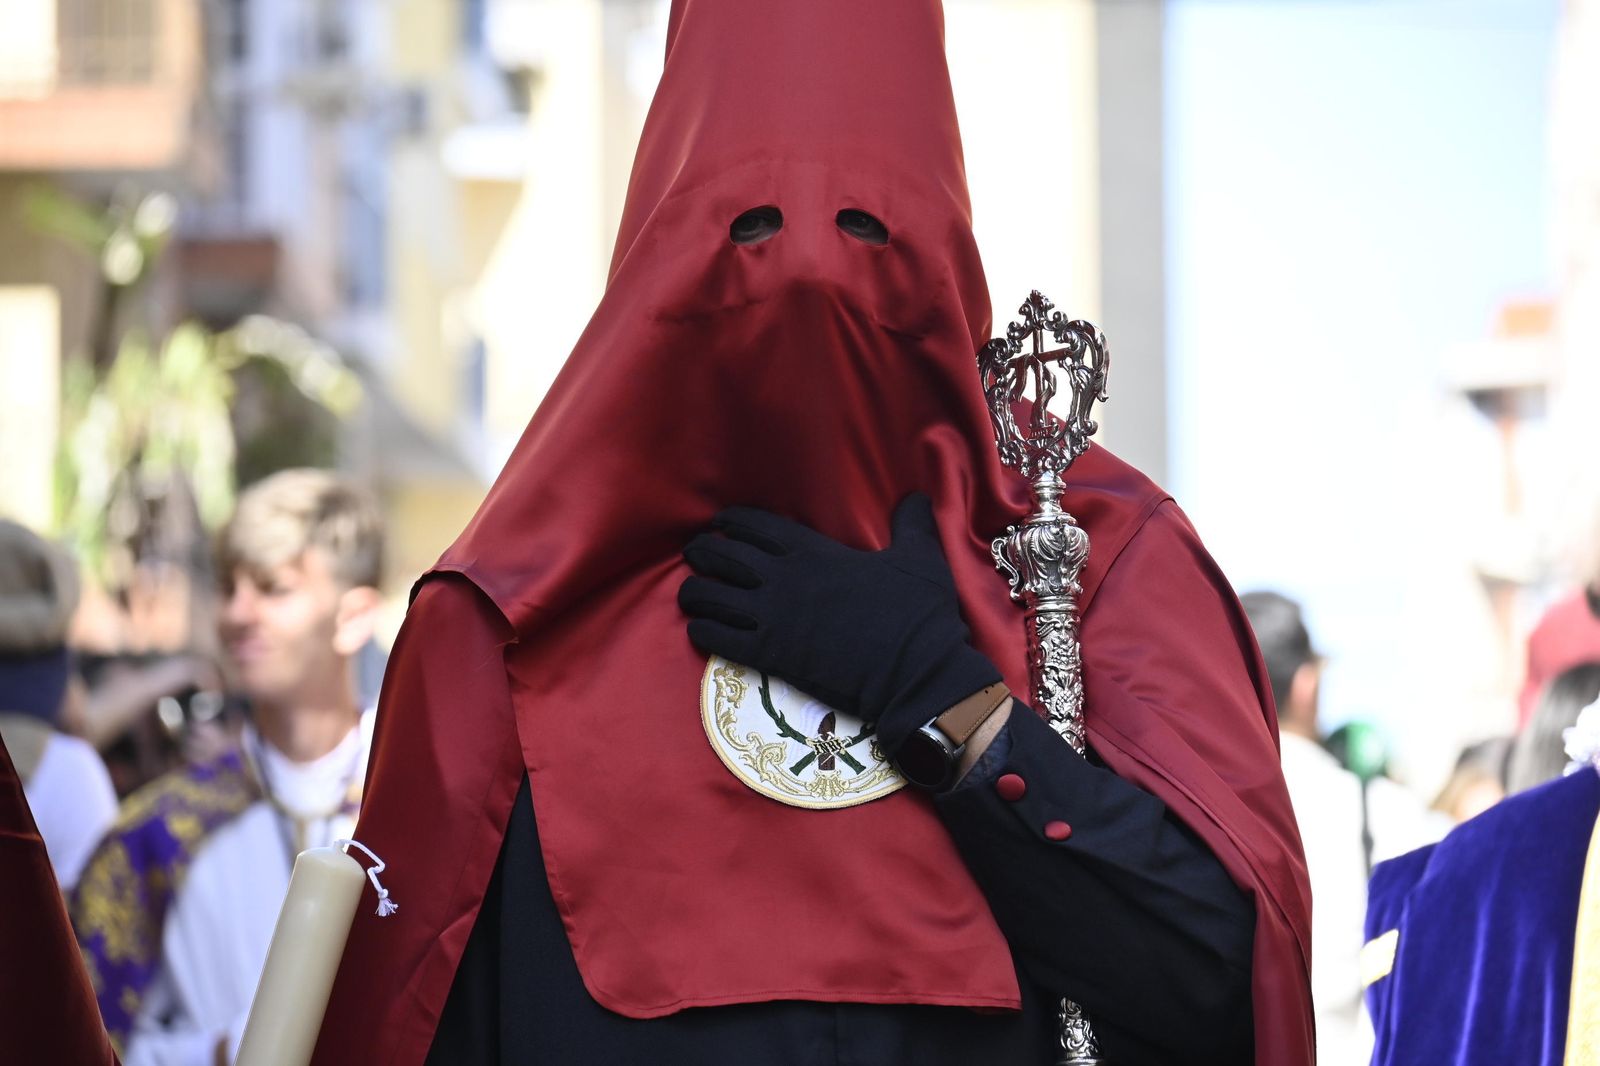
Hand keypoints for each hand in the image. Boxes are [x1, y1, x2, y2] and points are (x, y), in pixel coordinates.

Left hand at [678, 494, 1000, 759]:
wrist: (914, 675)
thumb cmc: (918, 616)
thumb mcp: (921, 558)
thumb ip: (911, 524)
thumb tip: (917, 497)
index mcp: (814, 551)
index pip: (757, 525)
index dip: (732, 521)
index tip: (721, 523)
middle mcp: (784, 580)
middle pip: (724, 557)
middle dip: (703, 552)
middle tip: (695, 553)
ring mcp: (774, 618)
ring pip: (712, 597)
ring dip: (695, 593)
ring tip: (690, 593)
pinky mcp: (771, 656)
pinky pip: (720, 639)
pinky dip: (703, 631)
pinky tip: (699, 629)